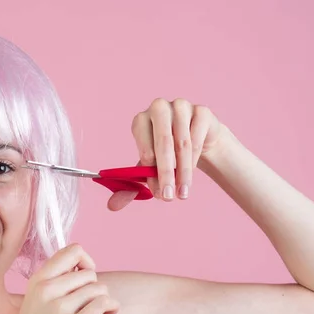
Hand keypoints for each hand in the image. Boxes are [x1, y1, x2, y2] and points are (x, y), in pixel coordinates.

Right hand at [3, 244, 119, 313]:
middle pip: (90, 274)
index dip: (86, 261)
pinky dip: (110, 310)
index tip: (85, 278)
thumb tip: (87, 267)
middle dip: (94, 290)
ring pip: (99, 289)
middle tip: (88, 308)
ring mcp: (59, 309)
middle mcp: (47, 290)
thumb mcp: (35, 298)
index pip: (73, 250)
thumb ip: (56, 280)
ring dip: (103, 303)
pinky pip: (104, 304)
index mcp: (38, 280)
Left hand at [108, 98, 226, 209]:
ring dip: (183, 172)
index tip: (158, 194)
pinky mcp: (202, 111)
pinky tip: (192, 172)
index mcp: (140, 121)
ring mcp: (181, 107)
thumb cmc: (168, 154)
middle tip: (169, 197)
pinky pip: (198, 139)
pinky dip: (195, 160)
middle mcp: (159, 109)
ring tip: (182, 193)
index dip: (151, 174)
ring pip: (183, 144)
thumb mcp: (149, 169)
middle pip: (164, 143)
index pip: (145, 148)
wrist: (199, 139)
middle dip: (166, 174)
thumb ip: (130, 186)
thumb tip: (112, 206)